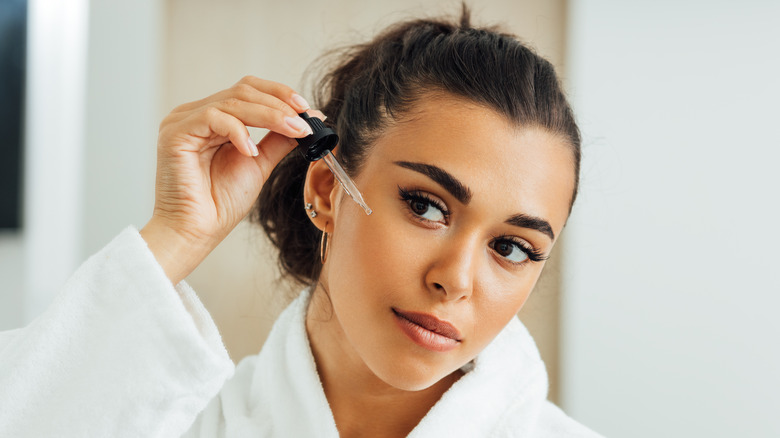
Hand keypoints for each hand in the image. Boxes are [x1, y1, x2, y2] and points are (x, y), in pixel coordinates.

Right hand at [140, 76, 322, 283]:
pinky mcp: (175, 132)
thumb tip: (307, 120)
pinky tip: (251, 152)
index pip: (248, 90)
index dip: (279, 94)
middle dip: (279, 105)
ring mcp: (183, 121)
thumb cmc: (219, 204)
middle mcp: (196, 115)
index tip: (308, 110)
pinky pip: (212, 117)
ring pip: (232, 101)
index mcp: (213, 119)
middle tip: (304, 122)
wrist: (195, 232)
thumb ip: (278, 140)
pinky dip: (238, 131)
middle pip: (243, 91)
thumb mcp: (259, 164)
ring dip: (269, 115)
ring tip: (293, 131)